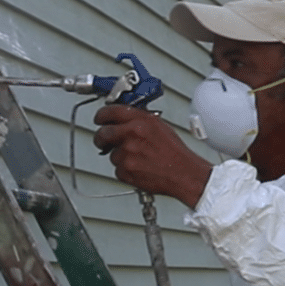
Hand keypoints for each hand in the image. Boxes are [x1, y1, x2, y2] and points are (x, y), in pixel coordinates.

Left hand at [92, 105, 212, 207]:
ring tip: (137, 158)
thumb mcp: (159, 126)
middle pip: (102, 133)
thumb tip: (121, 117)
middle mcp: (132, 135)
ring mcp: (127, 154)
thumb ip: (138, 120)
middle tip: (103, 141)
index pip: (110, 111)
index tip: (99, 119)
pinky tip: (139, 167)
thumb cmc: (174, 152)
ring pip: (110, 153)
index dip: (101, 115)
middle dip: (101, 138)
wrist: (184, 174)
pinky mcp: (125, 171)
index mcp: (140, 121)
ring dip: (119, 156)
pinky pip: (116, 168)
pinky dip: (124, 169)